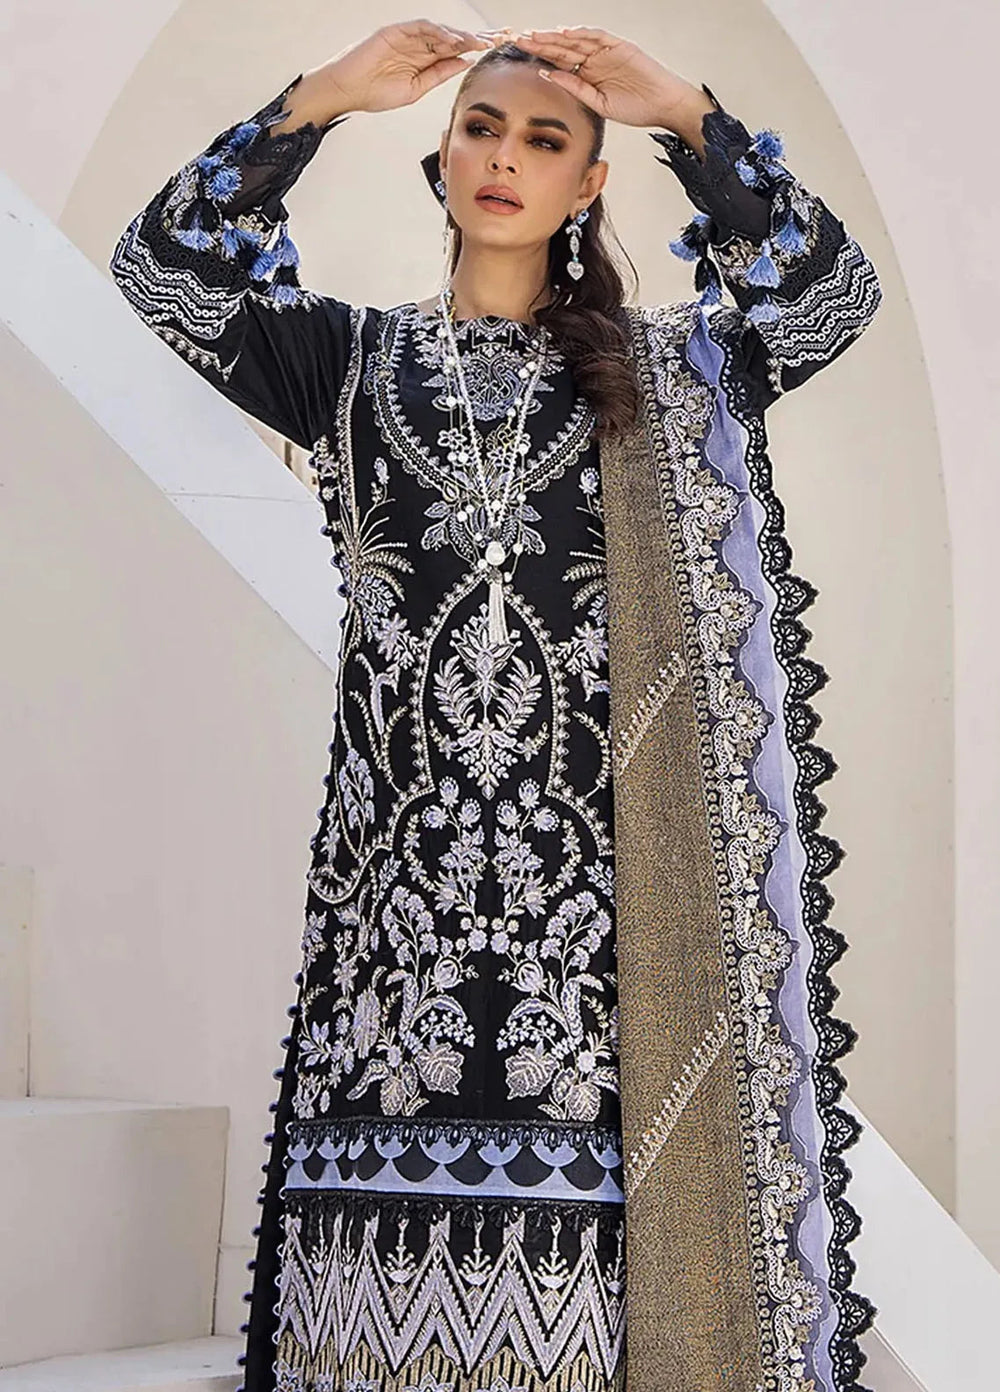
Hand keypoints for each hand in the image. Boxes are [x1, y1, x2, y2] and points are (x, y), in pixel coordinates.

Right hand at [321, 20, 490, 114]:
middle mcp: (420, 45)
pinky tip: (454, 40)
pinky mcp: (396, 31)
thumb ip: (439, 74)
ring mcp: (408, 36)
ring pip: (441, 31)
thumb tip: (465, 62)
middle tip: (503, 37)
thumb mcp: (416, 90)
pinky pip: (422, 28)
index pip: (456, 51)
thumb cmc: (375, 92)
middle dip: (479, 36)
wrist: (348, 91)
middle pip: (454, 37)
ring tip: (481, 41)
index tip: (499, 50)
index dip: (478, 48)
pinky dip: (439, 32)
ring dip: (463, 35)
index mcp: (425, 60)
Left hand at [495, 25, 702, 131]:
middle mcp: (593, 59)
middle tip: (517, 38)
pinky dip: (581, 33)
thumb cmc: (636, 109)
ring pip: (575, 39)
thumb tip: (549, 76)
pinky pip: (597, 36)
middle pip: (561, 47)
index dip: (539, 57)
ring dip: (554, 36)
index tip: (518, 55)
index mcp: (587, 74)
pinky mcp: (619, 45)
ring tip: (534, 34)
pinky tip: (563, 32)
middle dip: (540, 43)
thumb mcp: (599, 103)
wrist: (663, 106)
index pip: (558, 62)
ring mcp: (606, 51)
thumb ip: (574, 89)